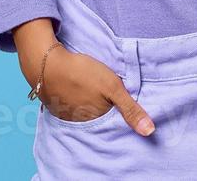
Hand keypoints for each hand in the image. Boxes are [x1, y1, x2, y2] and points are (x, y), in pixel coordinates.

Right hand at [29, 43, 155, 135]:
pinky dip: (80, 100)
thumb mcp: (112, 87)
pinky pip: (74, 107)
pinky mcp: (59, 106)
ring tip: (95, 91)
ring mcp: (69, 115)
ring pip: (87, 113)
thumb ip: (131, 109)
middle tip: (107, 94)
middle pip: (101, 119)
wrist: (47, 63)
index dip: (122, 115)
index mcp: (97, 120)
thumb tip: (149, 132)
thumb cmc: (82, 73)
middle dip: (107, 110)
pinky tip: (81, 90)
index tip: (124, 104)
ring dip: (92, 105)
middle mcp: (82, 123)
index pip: (115, 124)